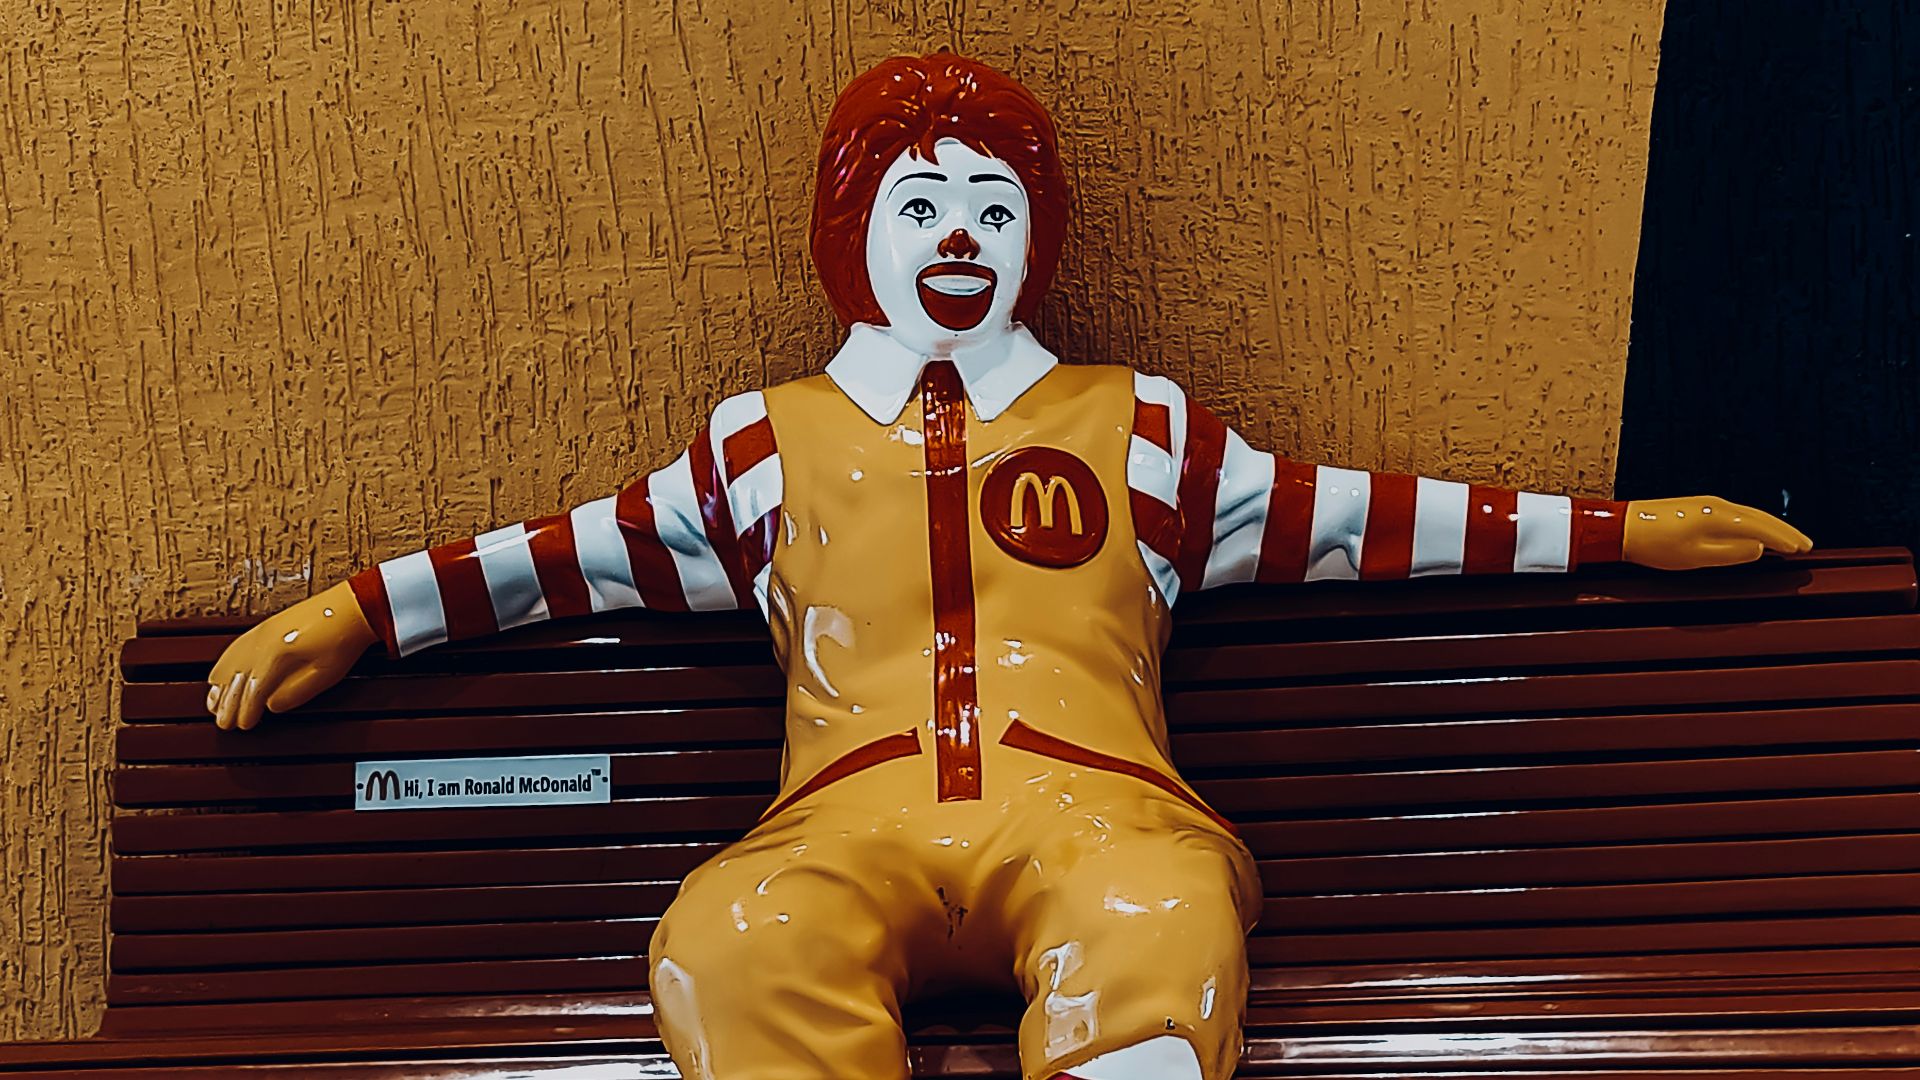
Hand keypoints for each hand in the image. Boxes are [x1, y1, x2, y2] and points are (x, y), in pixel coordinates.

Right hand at [207, 580, 377, 729]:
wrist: (350, 607)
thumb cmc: (341, 639)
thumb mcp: (326, 674)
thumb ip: (296, 693)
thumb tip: (271, 706)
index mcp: (277, 654)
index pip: (254, 690)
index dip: (246, 710)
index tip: (243, 725)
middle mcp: (263, 641)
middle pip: (236, 679)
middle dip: (228, 704)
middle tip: (225, 724)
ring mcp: (261, 632)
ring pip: (230, 663)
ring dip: (221, 687)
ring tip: (214, 706)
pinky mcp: (264, 627)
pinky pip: (234, 649)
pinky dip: (223, 665)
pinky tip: (218, 676)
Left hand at [1621, 496, 1812, 570]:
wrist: (1623, 527)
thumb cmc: (1656, 545)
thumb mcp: (1696, 557)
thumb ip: (1731, 554)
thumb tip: (1759, 549)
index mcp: (1719, 517)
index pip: (1762, 528)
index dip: (1784, 540)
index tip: (1802, 549)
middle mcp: (1717, 505)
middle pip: (1760, 518)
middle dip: (1785, 531)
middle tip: (1805, 544)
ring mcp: (1707, 503)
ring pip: (1748, 514)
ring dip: (1771, 526)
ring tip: (1788, 539)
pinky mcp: (1697, 506)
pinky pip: (1735, 514)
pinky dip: (1752, 523)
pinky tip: (1755, 532)